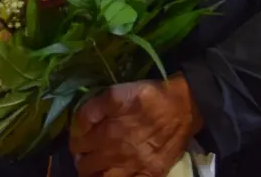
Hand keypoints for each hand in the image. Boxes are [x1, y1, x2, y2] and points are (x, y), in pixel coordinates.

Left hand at [69, 76, 203, 176]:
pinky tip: (114, 174)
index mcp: (106, 133)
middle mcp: (117, 155)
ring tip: (96, 168)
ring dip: (94, 175)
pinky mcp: (150, 175)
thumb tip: (76, 125)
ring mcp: (134, 168)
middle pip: (85, 167)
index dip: (75, 139)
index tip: (80, 136)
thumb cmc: (148, 97)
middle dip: (82, 159)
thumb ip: (92, 109)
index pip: (77, 144)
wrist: (184, 106)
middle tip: (86, 152)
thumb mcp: (116, 93)